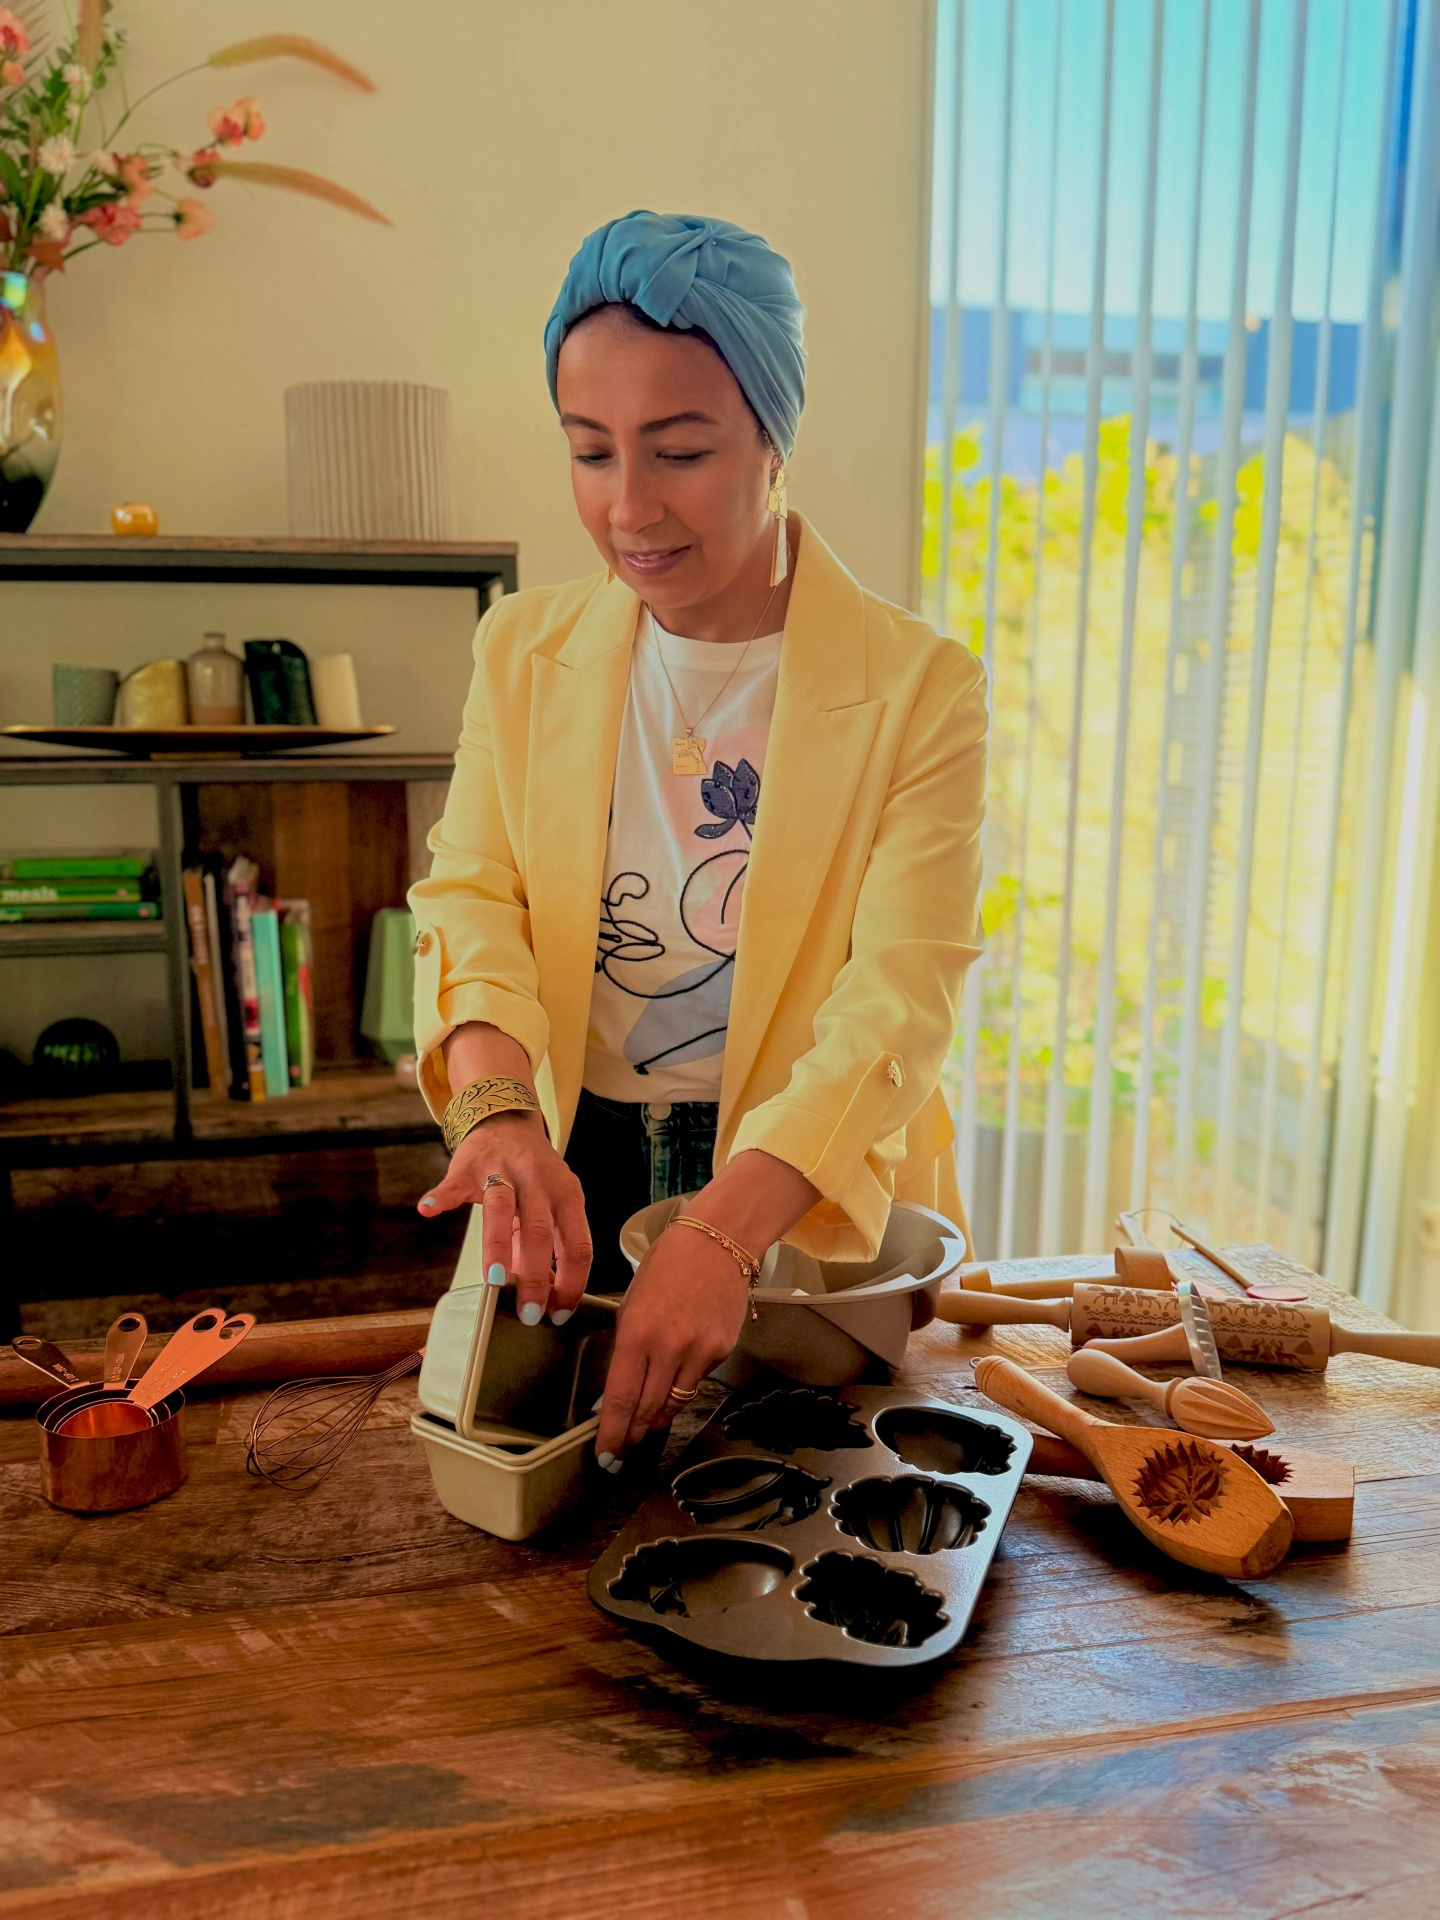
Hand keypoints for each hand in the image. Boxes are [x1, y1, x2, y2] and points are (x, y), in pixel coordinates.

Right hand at [417, 1111, 592, 1323]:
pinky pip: (454, 1184)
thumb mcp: (550, 1205)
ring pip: (502, 1209)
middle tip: (529, 1313)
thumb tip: (544, 1295)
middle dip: (536, 1277)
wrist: (506, 1120)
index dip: (572, 1281)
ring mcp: (503, 1171)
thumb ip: (547, 1247)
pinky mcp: (470, 1166)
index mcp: (567, 1195)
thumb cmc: (533, 1175)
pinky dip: (442, 1198)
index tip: (559, 1313)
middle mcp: (539, 1181)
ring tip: (493, 1279)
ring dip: (497, 1245)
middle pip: (541, 1232)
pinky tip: (428, 1210)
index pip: (577, 1244)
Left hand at [594, 1225, 748, 1467]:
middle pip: (648, 1411)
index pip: (621, 1398)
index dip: (612, 1433)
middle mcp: (669, 1348)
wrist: (717, 1243)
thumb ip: (625, 1347)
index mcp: (637, 1333)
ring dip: (658, 1419)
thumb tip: (618, 1387)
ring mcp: (699, 1352)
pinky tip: (675, 1379)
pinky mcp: (721, 1352)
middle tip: (622, 1450)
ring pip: (675, 1404)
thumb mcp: (631, 1302)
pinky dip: (682, 1387)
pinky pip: (696, 1383)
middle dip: (633, 1435)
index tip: (605, 1454)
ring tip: (646, 1425)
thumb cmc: (668, 1264)